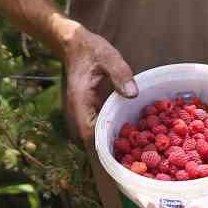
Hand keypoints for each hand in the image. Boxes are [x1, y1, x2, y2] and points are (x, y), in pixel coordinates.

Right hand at [62, 24, 136, 146]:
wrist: (73, 46)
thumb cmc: (91, 51)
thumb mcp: (108, 57)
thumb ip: (120, 73)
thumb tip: (133, 94)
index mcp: (80, 103)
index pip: (90, 136)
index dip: (106, 150)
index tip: (124, 158)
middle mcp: (75, 114)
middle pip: (90, 145)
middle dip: (109, 154)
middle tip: (134, 160)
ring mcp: (77, 117)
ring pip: (90, 142)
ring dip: (107, 148)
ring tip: (132, 154)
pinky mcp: (83, 116)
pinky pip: (92, 133)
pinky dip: (106, 138)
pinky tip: (126, 139)